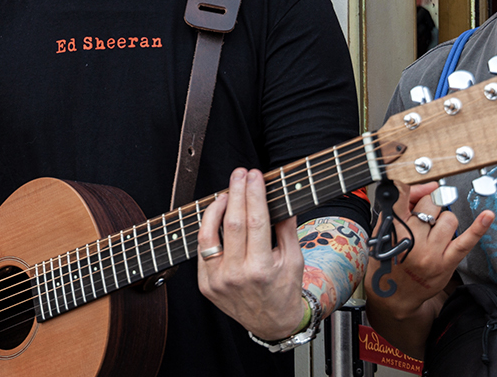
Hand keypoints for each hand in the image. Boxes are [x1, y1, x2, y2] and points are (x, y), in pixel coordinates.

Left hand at [197, 168, 305, 340]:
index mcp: (261, 269)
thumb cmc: (284, 289)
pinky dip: (209, 229)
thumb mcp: (294, 260)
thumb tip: (282, 197)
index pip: (256, 222)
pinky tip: (218, 215)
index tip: (255, 175)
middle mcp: (236, 275)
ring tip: (226, 193)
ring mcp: (217, 281)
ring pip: (208, 235)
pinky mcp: (205, 284)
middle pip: (232, 223)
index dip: (254, 194)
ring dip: (216, 209)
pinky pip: (202, 250)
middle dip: (236, 193)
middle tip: (240, 174)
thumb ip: (287, 229)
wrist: (271, 323)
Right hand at [369, 181, 492, 320]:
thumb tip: (431, 187)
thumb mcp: (384, 229)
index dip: (414, 189)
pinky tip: (487, 216)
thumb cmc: (387, 258)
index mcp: (391, 228)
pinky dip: (478, 228)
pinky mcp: (446, 263)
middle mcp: (410, 239)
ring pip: (448, 218)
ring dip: (443, 221)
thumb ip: (404, 204)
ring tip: (433, 234)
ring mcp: (430, 253)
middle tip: (423, 219)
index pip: (404, 195)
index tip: (419, 189)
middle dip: (429, 207)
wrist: (393, 294)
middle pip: (431, 204)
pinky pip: (465, 241)